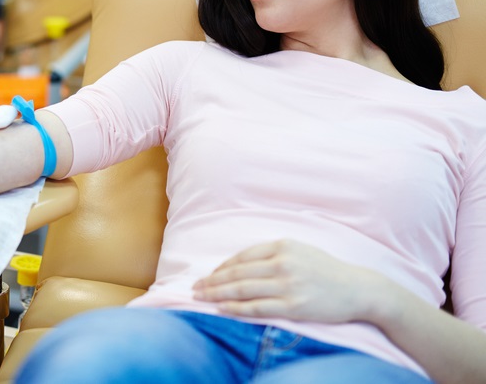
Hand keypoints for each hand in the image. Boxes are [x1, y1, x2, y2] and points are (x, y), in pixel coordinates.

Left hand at [192, 239, 380, 323]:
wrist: (359, 289)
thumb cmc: (327, 270)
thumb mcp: (300, 250)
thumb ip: (273, 254)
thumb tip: (241, 264)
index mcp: (283, 245)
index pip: (242, 257)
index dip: (221, 267)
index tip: (207, 275)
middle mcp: (283, 263)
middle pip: (237, 273)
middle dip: (212, 281)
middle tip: (194, 287)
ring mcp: (288, 286)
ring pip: (242, 290)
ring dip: (217, 294)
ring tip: (201, 298)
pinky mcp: (293, 306)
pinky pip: (257, 308)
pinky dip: (235, 308)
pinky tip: (221, 309)